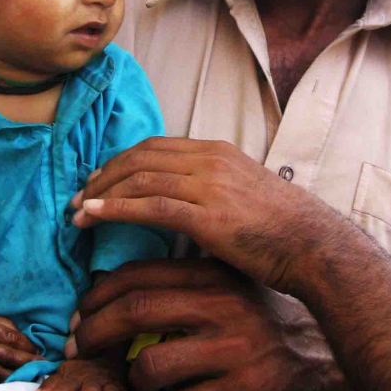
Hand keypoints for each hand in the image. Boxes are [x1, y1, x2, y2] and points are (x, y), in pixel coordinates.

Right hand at [0, 302, 39, 381]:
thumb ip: (4, 326)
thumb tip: (24, 339)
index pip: (13, 340)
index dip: (29, 348)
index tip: (41, 354)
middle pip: (9, 357)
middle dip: (28, 364)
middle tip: (47, 369)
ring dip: (17, 377)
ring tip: (34, 381)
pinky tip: (11, 390)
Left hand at [70, 259, 349, 390]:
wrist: (325, 351)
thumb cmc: (266, 316)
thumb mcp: (229, 283)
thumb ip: (186, 281)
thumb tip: (119, 289)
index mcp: (212, 275)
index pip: (138, 276)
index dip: (98, 296)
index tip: (81, 313)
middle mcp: (220, 304)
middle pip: (134, 311)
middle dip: (93, 332)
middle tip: (78, 348)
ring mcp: (232, 347)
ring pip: (151, 364)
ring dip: (132, 379)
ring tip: (136, 383)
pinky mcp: (245, 389)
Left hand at [72, 137, 339, 294]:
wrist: (312, 243)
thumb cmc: (281, 227)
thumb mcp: (244, 192)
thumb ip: (212, 188)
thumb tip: (184, 202)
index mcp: (216, 152)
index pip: (155, 147)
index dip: (120, 162)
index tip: (98, 181)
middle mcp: (209, 160)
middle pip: (140, 158)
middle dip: (104, 176)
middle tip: (79, 197)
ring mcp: (208, 185)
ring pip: (139, 179)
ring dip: (102, 194)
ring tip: (78, 212)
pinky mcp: (206, 215)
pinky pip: (150, 206)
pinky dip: (115, 209)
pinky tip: (94, 217)